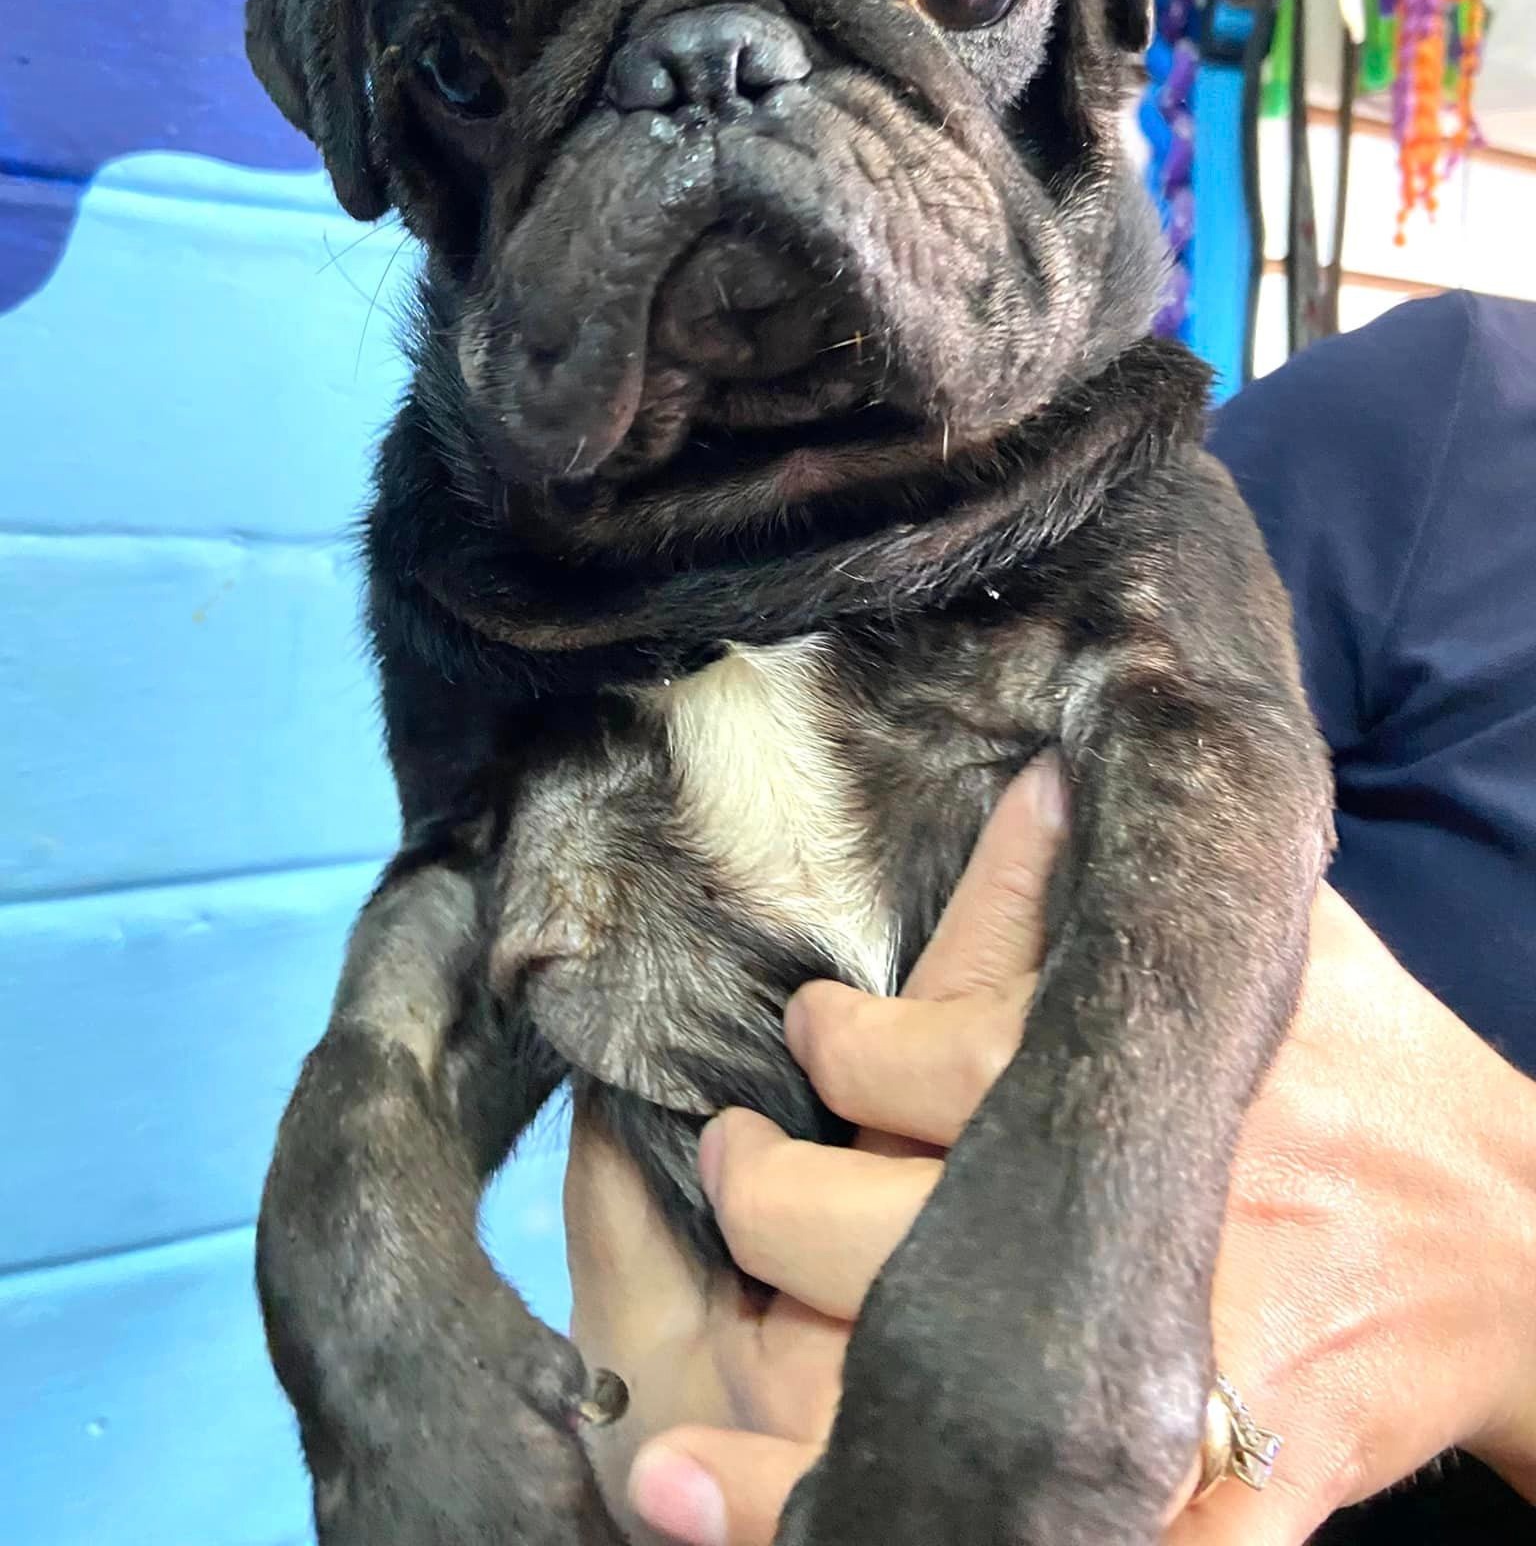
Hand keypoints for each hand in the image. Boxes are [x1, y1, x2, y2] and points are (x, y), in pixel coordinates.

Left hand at [567, 768, 1535, 1543]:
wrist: (1519, 1237)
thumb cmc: (1385, 1069)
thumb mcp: (1281, 936)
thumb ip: (1153, 863)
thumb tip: (1047, 770)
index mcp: (1117, 1063)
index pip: (894, 1054)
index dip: (827, 1040)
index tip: (806, 1032)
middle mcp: (1120, 1207)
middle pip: (858, 1229)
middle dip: (764, 1196)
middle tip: (733, 1165)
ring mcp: (1168, 1355)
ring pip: (914, 1387)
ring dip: (777, 1423)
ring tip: (695, 1402)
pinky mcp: (1232, 1479)